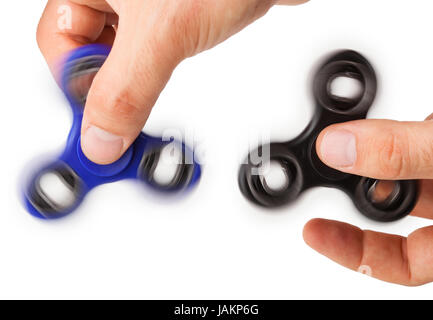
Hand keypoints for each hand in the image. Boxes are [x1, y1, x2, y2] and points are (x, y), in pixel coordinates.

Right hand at [37, 0, 307, 163]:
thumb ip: (125, 91)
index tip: (98, 127)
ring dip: (134, 82)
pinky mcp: (171, 13)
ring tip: (146, 96)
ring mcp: (142, 4)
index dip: (76, 88)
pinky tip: (164, 77)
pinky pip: (149, 50)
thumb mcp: (163, 33)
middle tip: (122, 123)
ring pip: (122, 53)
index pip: (56, 43)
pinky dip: (155, 72)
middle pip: (86, 51)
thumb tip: (99, 140)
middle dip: (107, 88)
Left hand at [308, 114, 432, 285]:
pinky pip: (425, 140)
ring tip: (363, 130)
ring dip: (384, 147)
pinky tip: (403, 114)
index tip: (313, 232)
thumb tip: (341, 150)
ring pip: (409, 169)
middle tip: (326, 161)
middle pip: (397, 209)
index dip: (354, 252)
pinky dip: (410, 128)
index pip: (404, 264)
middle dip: (361, 182)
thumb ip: (404, 154)